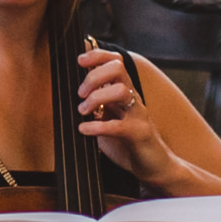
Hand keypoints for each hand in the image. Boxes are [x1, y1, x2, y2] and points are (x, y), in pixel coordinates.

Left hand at [75, 43, 172, 181]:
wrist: (152, 165)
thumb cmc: (126, 141)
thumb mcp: (107, 118)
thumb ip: (94, 105)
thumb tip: (69, 95)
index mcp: (124, 91)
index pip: (115, 61)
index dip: (98, 56)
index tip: (80, 61)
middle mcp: (132, 98)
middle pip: (117, 69)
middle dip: (94, 76)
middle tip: (80, 94)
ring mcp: (138, 114)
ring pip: (120, 91)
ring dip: (96, 98)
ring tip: (83, 111)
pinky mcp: (139, 133)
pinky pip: (118, 125)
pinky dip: (97, 126)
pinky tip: (84, 129)